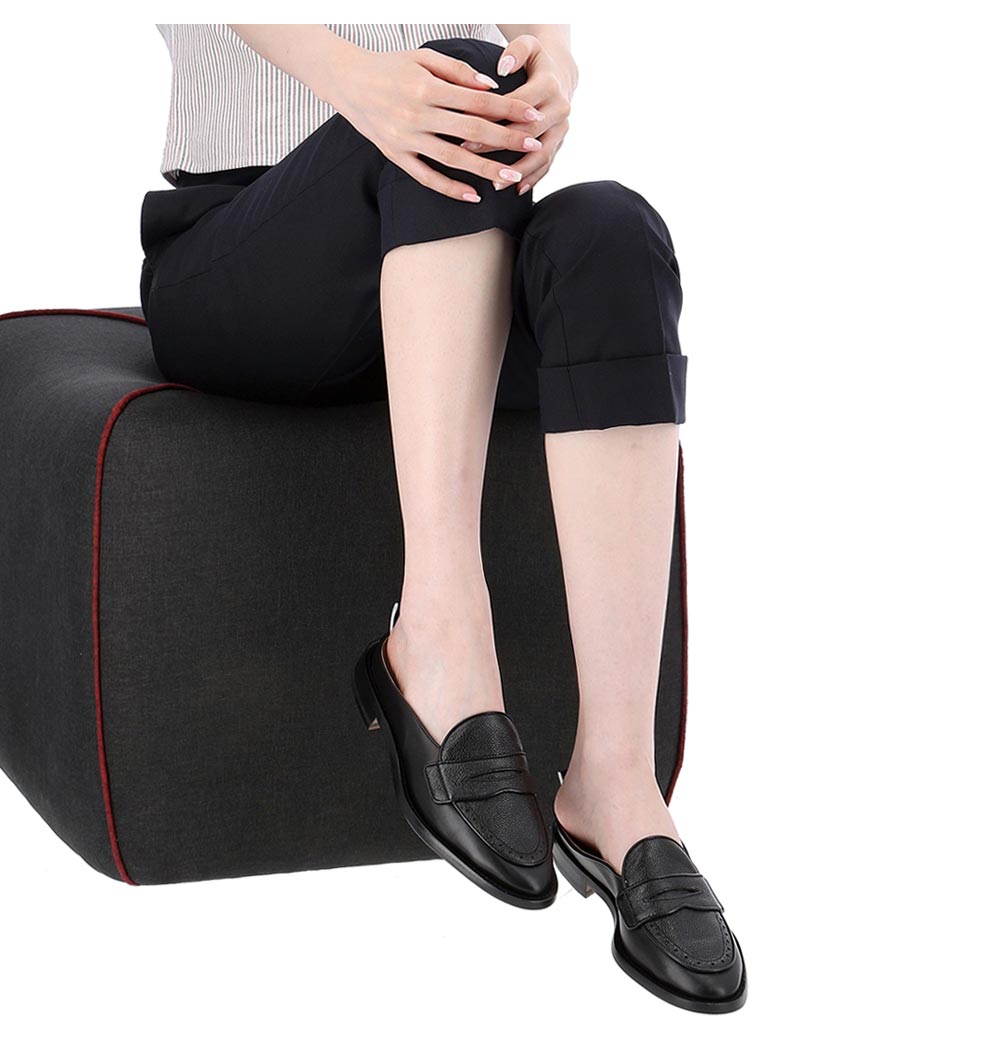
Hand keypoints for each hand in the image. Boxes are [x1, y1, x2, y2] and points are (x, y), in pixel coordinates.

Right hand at [323, 46, 546, 201]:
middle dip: (506, 139)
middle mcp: (416, 114)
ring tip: (511, 176)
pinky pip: (426, 177)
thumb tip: (492, 89)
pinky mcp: (395, 156)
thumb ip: (458, 72)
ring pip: (452, 158)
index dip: (508, 108)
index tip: (533, 116)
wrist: (346, 81)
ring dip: (484, 169)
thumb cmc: (390, 66)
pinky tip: (474, 196)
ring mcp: (405, 138)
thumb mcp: (423, 57)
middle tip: (533, 146)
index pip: (477, 100)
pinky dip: (450, 189)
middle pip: (470, 130)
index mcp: (427, 86)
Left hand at [459, 34, 576, 193]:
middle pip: (527, 133)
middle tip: (471, 155)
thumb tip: (502, 67)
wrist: (562, 74)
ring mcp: (562, 128)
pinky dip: (533, 178)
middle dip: (498, 146)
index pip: (518, 105)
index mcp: (549, 85)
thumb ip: (515, 52)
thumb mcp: (528, 45)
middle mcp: (560, 109)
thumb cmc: (536, 60)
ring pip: (541, 154)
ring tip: (496, 182)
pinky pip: (548, 164)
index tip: (465, 126)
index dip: (492, 117)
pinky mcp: (560, 142)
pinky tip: (516, 189)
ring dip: (518, 171)